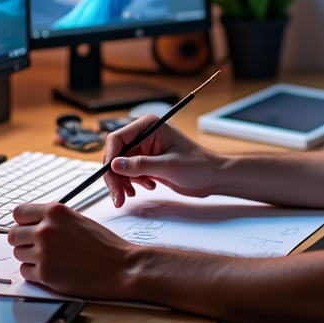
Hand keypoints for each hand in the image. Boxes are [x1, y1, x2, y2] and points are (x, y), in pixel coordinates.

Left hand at [8, 201, 138, 297]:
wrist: (119, 267)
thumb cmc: (103, 245)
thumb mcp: (77, 219)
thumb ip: (53, 219)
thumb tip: (32, 224)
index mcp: (55, 212)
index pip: (19, 212)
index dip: (22, 221)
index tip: (26, 227)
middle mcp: (46, 230)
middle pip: (13, 235)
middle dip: (23, 240)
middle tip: (36, 246)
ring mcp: (43, 252)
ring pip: (18, 254)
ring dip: (29, 257)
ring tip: (50, 258)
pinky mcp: (44, 274)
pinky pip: (25, 272)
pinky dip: (35, 272)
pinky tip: (52, 269)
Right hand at [102, 114, 223, 206]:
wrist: (212, 177)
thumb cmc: (198, 165)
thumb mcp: (169, 165)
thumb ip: (140, 165)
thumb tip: (115, 165)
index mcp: (149, 126)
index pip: (117, 139)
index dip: (111, 159)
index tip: (111, 178)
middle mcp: (144, 135)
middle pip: (115, 154)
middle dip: (115, 176)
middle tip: (118, 196)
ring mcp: (144, 149)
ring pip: (120, 166)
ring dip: (123, 182)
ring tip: (132, 194)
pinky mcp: (147, 162)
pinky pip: (129, 173)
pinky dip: (133, 183)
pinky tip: (149, 186)